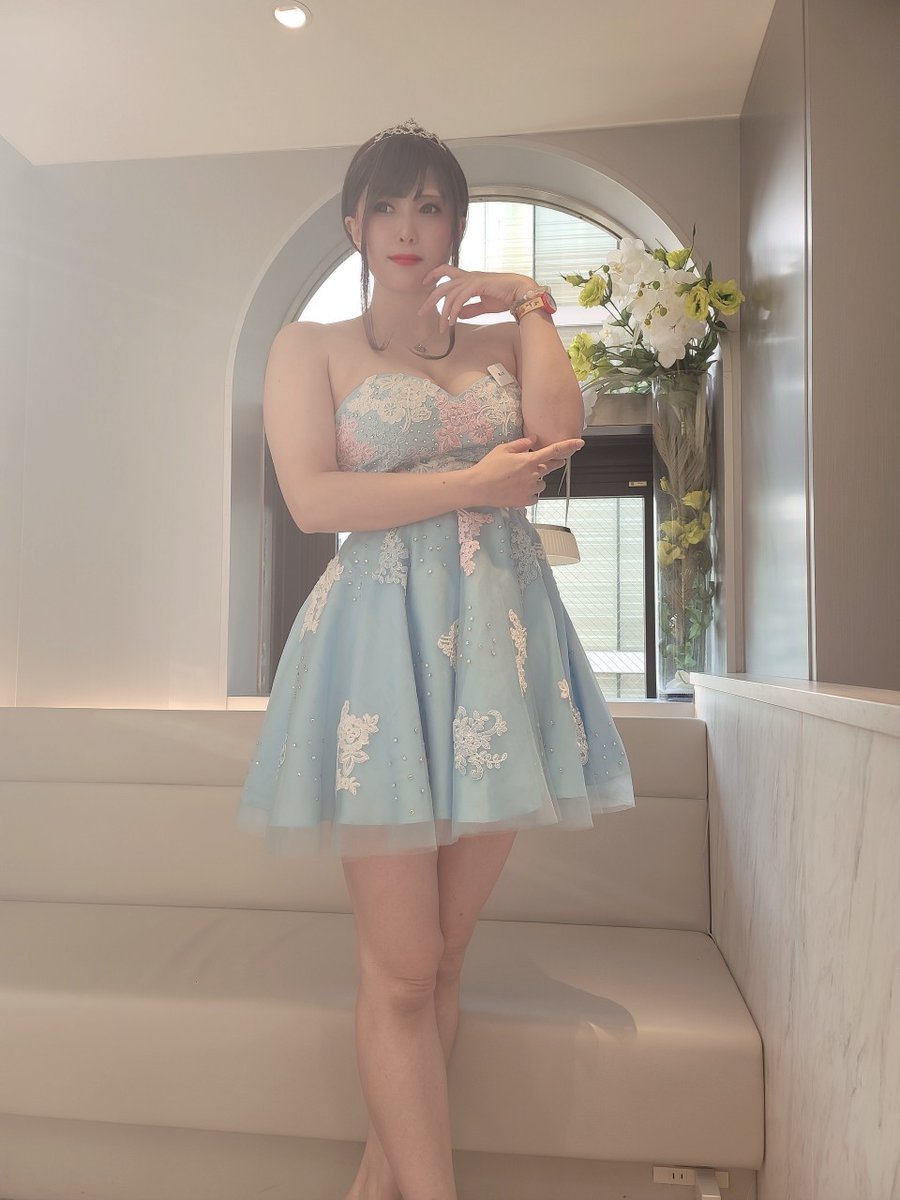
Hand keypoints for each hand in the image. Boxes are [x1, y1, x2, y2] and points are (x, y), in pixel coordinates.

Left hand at [418, 267, 536, 330]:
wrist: (520, 291)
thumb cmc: (505, 296)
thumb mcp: (484, 305)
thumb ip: (470, 309)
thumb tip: (458, 316)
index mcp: (470, 277)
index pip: (446, 271)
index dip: (434, 274)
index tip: (425, 282)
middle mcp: (468, 276)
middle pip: (442, 285)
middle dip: (430, 299)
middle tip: (421, 312)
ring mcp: (472, 280)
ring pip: (449, 295)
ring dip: (443, 313)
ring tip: (441, 327)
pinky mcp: (476, 286)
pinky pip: (459, 300)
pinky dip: (453, 312)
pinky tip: (451, 322)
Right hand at [469, 433, 584, 508]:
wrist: (478, 487)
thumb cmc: (489, 466)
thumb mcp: (503, 449)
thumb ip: (521, 444)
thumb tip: (534, 438)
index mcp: (529, 460)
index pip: (554, 451)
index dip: (568, 446)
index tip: (580, 443)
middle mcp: (533, 475)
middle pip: (550, 467)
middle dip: (551, 463)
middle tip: (541, 462)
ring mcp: (530, 489)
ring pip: (542, 483)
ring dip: (537, 480)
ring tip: (520, 479)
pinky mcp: (525, 501)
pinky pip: (535, 496)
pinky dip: (530, 493)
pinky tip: (519, 490)